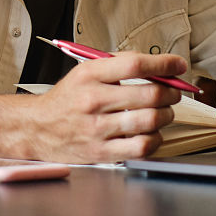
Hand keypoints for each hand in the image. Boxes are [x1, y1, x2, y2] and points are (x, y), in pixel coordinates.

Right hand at [27, 52, 186, 162]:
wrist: (37, 128)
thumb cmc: (66, 100)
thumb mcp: (84, 72)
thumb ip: (118, 65)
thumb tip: (157, 65)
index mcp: (89, 75)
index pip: (135, 65)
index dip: (164, 64)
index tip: (178, 65)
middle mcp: (92, 101)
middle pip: (150, 94)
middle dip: (172, 92)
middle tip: (173, 92)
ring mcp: (97, 128)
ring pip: (150, 121)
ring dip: (166, 115)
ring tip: (163, 113)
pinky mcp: (101, 151)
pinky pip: (142, 147)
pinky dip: (155, 139)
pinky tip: (151, 133)